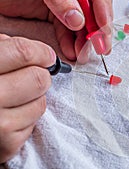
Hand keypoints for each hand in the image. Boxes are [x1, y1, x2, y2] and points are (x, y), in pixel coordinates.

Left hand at [0, 0, 112, 63]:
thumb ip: (61, 0)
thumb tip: (78, 19)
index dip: (104, 14)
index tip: (103, 31)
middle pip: (93, 14)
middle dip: (97, 32)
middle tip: (100, 48)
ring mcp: (64, 6)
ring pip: (81, 26)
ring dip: (84, 42)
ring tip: (82, 53)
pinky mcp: (54, 16)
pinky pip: (66, 31)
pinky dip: (70, 43)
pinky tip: (71, 50)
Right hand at [0, 34, 54, 162]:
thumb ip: (1, 49)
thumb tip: (37, 52)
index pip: (22, 52)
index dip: (41, 52)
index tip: (47, 56)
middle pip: (39, 79)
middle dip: (41, 76)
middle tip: (33, 76)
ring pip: (41, 102)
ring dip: (34, 98)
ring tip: (16, 98)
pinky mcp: (7, 144)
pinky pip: (35, 122)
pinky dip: (27, 118)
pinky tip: (11, 115)